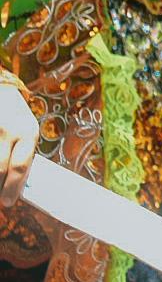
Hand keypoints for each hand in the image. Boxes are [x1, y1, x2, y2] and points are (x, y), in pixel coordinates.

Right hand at [0, 84, 38, 206]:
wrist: (1, 90)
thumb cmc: (16, 114)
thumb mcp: (27, 129)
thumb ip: (24, 151)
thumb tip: (20, 182)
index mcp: (28, 133)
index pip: (21, 166)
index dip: (13, 188)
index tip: (10, 202)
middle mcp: (10, 131)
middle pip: (0, 170)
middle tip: (0, 199)